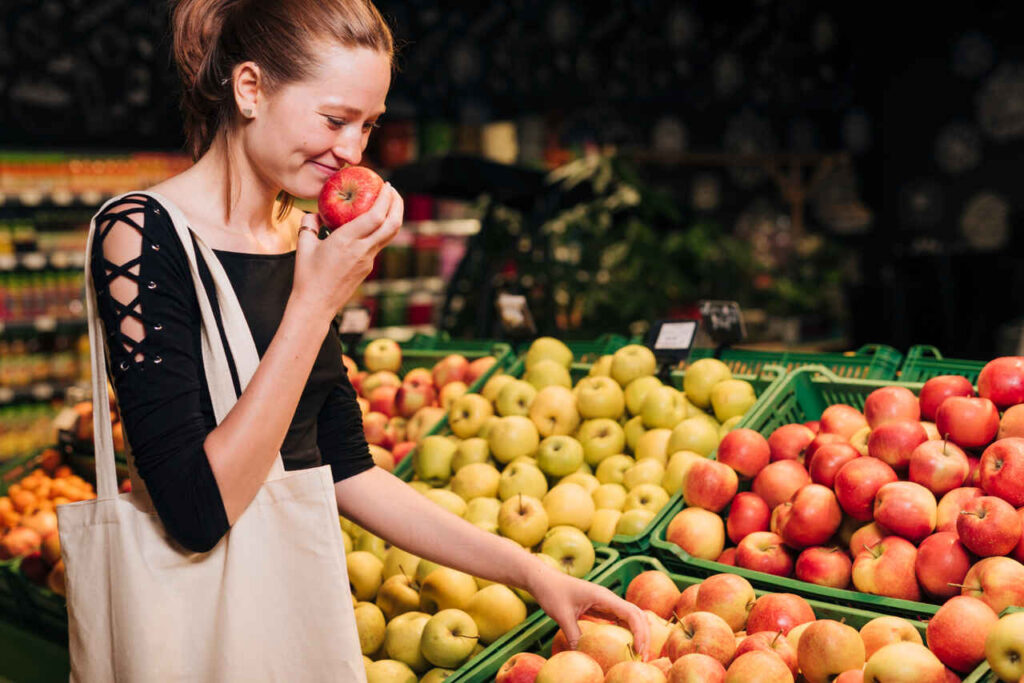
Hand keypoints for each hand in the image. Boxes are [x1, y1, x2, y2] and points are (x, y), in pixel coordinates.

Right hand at [291, 183, 402, 317]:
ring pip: (389, 235)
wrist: (316, 306)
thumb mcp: (304, 246)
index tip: (386, 185)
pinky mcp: (368, 267)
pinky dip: (382, 229)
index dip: (385, 199)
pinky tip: (375, 222)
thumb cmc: (306, 276)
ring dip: (394, 216)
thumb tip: (315, 213)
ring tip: (390, 203)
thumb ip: (309, 224)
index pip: (375, 217)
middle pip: (391, 224)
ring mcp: (368, 260)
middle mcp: (362, 250)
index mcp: (346, 242)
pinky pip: (379, 244)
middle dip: (397, 204)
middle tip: (393, 191)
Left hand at [528, 566, 649, 657]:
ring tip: (638, 655)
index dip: (640, 631)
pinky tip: (625, 646)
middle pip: (636, 615)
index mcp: (603, 596)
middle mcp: (608, 598)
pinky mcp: (600, 608)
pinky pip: (619, 620)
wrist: (543, 580)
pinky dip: (626, 632)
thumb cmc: (552, 592)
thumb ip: (573, 635)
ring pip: (630, 617)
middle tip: (643, 657)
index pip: (630, 613)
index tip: (639, 650)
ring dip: (637, 634)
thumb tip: (580, 657)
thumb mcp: (562, 615)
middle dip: (644, 635)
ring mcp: (606, 603)